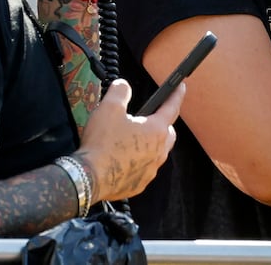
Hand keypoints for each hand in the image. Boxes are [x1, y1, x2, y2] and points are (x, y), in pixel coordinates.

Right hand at [77, 79, 182, 201]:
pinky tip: (125, 158)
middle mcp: (158, 152)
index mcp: (155, 130)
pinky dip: (139, 161)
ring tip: (133, 138)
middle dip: (163, 123)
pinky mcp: (140, 184)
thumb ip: (120, 91)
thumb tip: (123, 85)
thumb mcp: (109, 108)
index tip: (181, 87)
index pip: (171, 108)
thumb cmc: (101, 143)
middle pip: (168, 133)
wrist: (89, 178)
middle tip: (151, 117)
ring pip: (158, 153)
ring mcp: (150, 170)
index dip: (176, 95)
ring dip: (151, 144)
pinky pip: (145, 169)